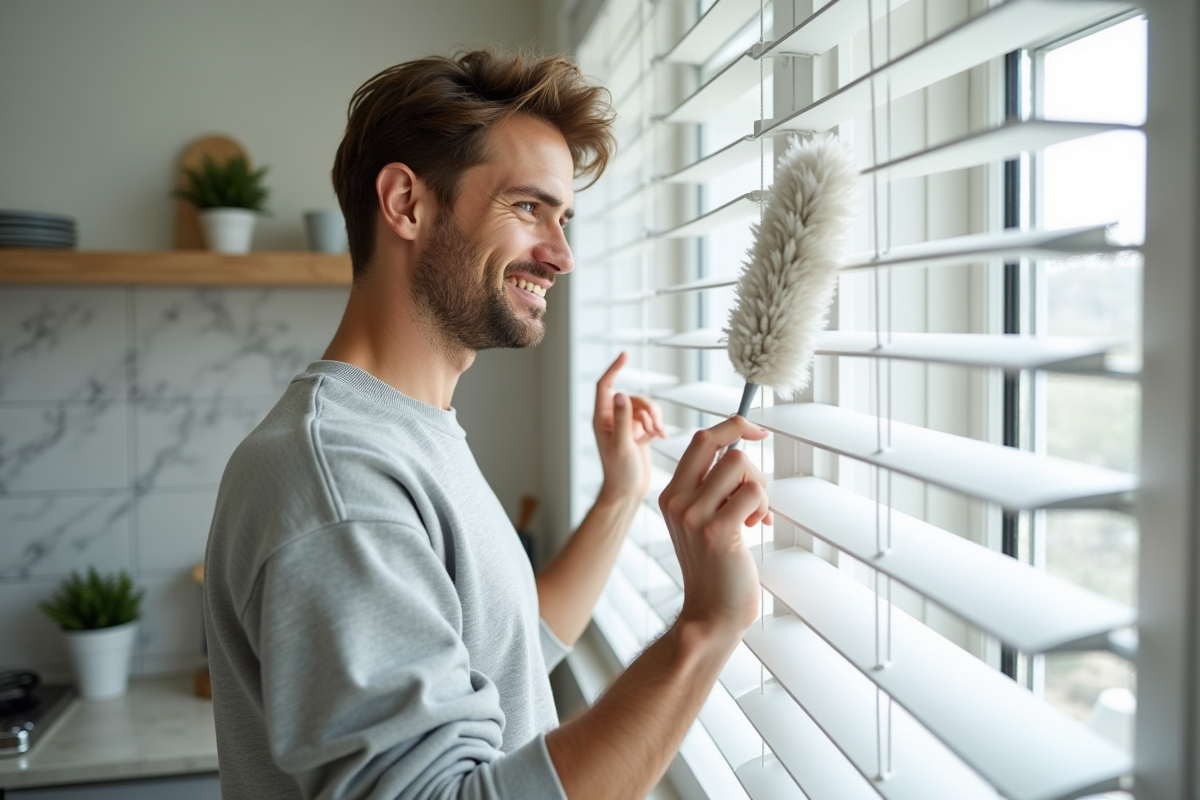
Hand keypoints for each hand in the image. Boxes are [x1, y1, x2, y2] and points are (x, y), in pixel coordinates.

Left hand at [593, 352, 665, 503]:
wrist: (628, 492)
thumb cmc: (619, 473)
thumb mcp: (622, 445)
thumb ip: (622, 420)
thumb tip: (622, 394)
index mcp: (602, 419)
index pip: (605, 386)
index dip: (614, 369)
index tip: (626, 355)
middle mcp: (613, 419)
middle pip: (633, 397)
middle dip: (647, 407)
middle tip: (652, 426)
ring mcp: (626, 426)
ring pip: (645, 407)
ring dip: (654, 418)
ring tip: (656, 434)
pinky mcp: (638, 433)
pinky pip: (651, 419)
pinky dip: (658, 426)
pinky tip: (661, 438)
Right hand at [659, 416, 771, 642]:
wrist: (711, 613)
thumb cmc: (716, 567)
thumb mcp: (702, 520)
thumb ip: (713, 488)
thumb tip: (741, 446)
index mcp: (672, 494)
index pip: (701, 439)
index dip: (733, 425)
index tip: (758, 430)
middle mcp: (678, 501)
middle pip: (717, 443)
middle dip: (749, 457)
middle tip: (755, 490)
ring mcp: (694, 516)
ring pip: (739, 464)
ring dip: (758, 487)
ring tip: (753, 515)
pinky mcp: (717, 531)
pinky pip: (752, 493)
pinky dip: (762, 506)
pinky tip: (754, 527)